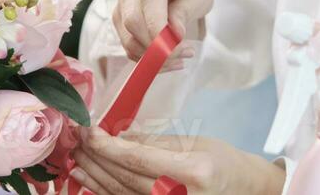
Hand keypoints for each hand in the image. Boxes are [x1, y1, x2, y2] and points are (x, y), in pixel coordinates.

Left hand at [71, 129, 285, 194]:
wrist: (243, 190)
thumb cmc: (221, 161)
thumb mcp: (194, 142)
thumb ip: (155, 141)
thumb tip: (118, 134)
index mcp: (192, 171)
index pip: (139, 159)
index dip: (110, 146)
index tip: (89, 131)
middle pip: (126, 177)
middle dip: (97, 158)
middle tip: (77, 139)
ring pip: (121, 193)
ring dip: (94, 175)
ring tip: (76, 158)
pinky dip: (104, 191)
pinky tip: (88, 179)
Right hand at [111, 0, 212, 62]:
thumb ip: (186, 10)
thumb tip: (173, 35)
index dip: (157, 27)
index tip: (175, 48)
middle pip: (133, 18)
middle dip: (156, 46)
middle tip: (184, 55)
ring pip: (127, 32)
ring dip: (150, 54)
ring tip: (178, 58)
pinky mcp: (120, 9)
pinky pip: (126, 38)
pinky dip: (143, 55)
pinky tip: (164, 56)